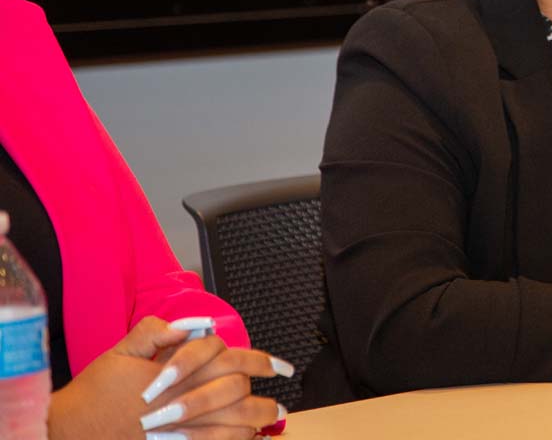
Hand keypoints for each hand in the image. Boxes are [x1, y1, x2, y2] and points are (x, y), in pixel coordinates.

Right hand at [48, 316, 289, 439]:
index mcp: (174, 371)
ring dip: (255, 423)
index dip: (261, 361)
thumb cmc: (94, 392)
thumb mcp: (120, 351)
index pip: (228, 359)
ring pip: (229, 426)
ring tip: (271, 422)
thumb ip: (156, 333)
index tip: (281, 367)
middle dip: (264, 398)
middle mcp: (181, 399)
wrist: (66, 431)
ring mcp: (177, 429)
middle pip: (236, 394)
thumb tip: (194, 325)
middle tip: (281, 402)